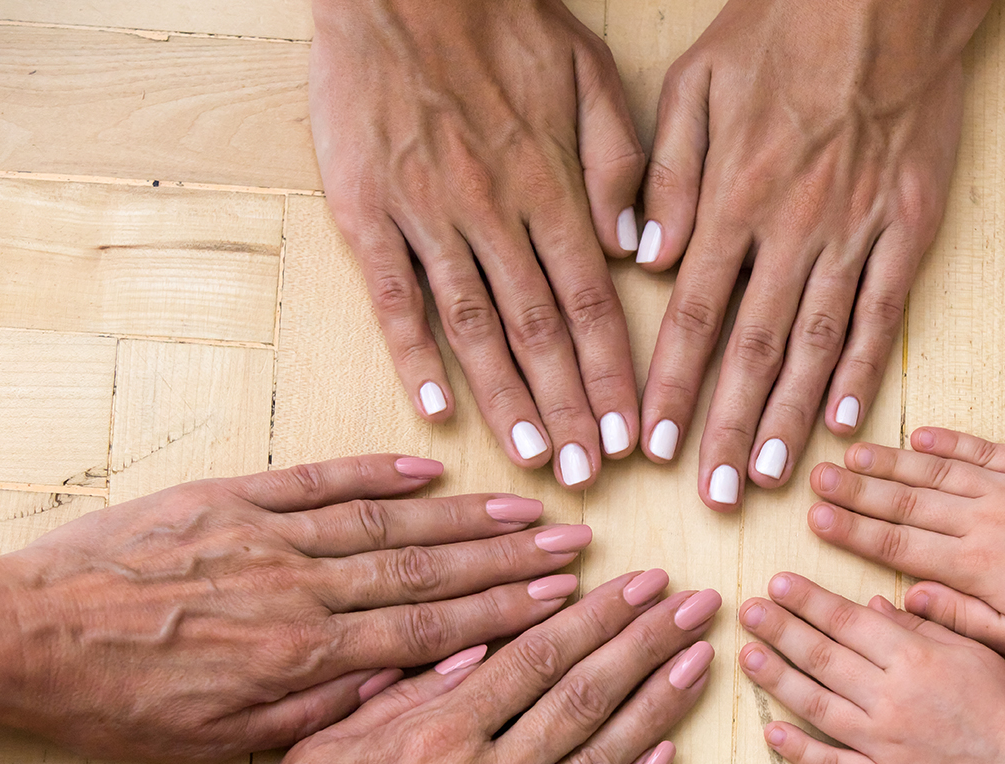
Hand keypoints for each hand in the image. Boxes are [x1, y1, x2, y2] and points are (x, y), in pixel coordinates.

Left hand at [0, 454, 593, 761]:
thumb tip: (404, 680)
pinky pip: (318, 481)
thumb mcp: (218, 739)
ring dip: (461, 515)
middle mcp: (299, 587)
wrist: (27, 637)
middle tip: (572, 542)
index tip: (559, 597)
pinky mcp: (231, 498)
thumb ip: (317, 708)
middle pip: (425, 569)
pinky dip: (375, 472)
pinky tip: (427, 467)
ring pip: (385, 522)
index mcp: (300, 655)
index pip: (427, 629)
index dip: (503, 612)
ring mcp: (267, 535)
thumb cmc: (120, 701)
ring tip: (524, 506)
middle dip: (507, 558)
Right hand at [66, 572, 719, 763]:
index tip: (639, 584)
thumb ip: (400, 695)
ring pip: (605, 756)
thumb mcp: (324, 749)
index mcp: (437, 736)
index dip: (598, 615)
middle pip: (587, 695)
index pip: (539, 657)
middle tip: (695, 604)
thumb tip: (468, 650)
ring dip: (660, 703)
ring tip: (700, 660)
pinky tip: (670, 754)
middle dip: (647, 642)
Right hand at [309, 0, 644, 487]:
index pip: (593, 303)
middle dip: (569, 410)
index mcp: (552, 186)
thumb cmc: (501, 21)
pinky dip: (413, 355)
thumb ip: (622, 162)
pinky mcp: (367, 212)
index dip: (615, 375)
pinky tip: (434, 410)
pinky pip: (395, 294)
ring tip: (530, 458)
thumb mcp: (589, 73)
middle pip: (541, 331)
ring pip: (475, 325)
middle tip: (588, 477)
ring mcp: (428, 216)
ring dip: (505, 399)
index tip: (633, 435)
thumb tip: (637, 248)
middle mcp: (495, 212)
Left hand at [635, 0, 988, 508]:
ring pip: (816, 345)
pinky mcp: (910, 227)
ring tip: (772, 479)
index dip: (669, 387)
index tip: (650, 445)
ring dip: (791, 418)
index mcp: (732, 197)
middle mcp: (791, 229)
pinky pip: (884, 313)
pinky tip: (847, 422)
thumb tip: (645, 258)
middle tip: (712, 494)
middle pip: (751, 349)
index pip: (692, 315)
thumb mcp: (696, 81)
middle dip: (728, 429)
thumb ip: (666, 175)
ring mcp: (855, 233)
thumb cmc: (784, 29)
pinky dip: (864, 371)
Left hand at [737, 572, 1004, 763]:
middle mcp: (892, 697)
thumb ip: (921, 627)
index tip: (777, 583)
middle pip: (823, 656)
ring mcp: (883, 743)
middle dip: (781, 629)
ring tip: (748, 655)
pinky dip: (799, 749)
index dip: (808, 601)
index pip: (848, 621)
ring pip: (817, 704)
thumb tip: (871, 604)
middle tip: (747, 609)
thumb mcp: (973, 652)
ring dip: (778, 679)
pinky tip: (771, 733)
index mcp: (915, 658)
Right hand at [807, 427, 1004, 656]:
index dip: (853, 531)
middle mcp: (982, 521)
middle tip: (817, 478)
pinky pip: (981, 450)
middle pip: (905, 503)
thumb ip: (958, 618)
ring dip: (891, 462)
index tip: (817, 519)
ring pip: (936, 472)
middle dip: (856, 490)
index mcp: (974, 566)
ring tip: (851, 453)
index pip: (898, 546)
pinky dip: (949, 441)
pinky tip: (918, 435)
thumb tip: (908, 599)